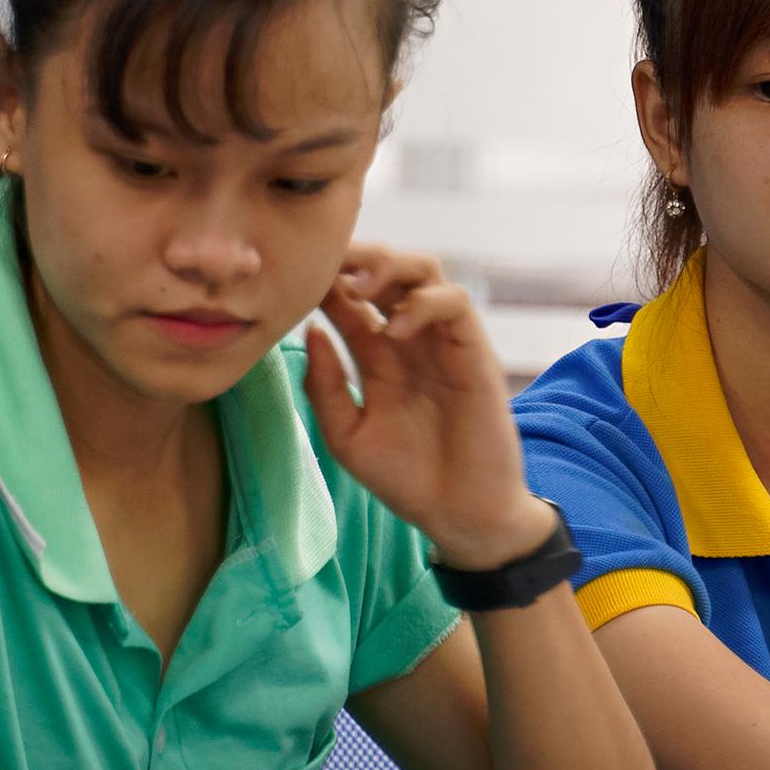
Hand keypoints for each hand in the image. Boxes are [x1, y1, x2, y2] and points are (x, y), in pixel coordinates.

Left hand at [303, 243, 549, 567]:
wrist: (458, 513)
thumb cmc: (405, 478)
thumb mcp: (347, 436)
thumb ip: (325, 386)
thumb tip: (311, 331)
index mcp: (375, 354)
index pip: (349, 296)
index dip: (326, 279)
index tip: (296, 275)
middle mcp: (408, 338)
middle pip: (386, 269)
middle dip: (357, 256)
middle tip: (328, 264)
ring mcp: (442, 341)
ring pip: (424, 271)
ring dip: (391, 266)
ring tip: (359, 287)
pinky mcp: (474, 352)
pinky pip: (455, 304)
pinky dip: (425, 304)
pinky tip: (395, 329)